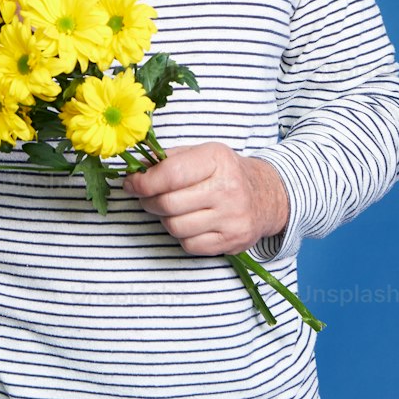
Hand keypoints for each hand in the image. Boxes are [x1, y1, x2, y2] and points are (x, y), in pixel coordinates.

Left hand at [121, 143, 289, 255]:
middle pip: (168, 203)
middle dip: (149, 201)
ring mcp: (232, 218)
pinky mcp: (232, 241)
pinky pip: (189, 245)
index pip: (170, 174)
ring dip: (165, 219)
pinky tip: (190, 223)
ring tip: (171, 209)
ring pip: (175, 227)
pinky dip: (182, 236)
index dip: (143, 182)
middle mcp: (227, 188)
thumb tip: (135, 169)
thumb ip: (168, 159)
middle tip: (148, 196)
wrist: (267, 196)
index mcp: (216, 159)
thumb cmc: (225, 172)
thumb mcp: (202, 153)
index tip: (131, 183)